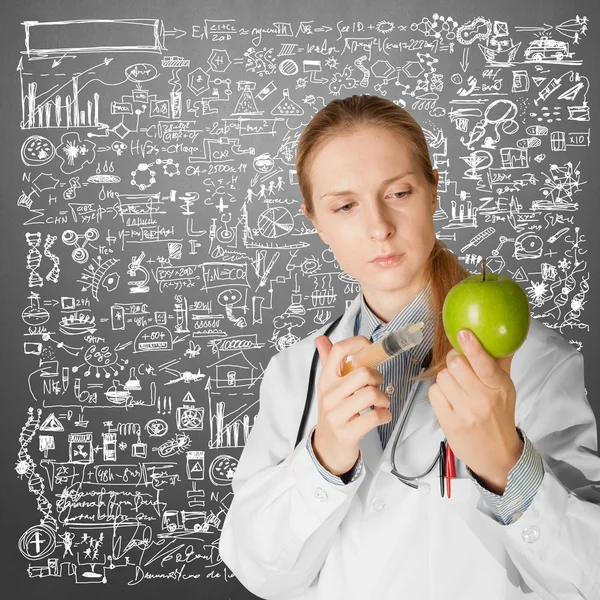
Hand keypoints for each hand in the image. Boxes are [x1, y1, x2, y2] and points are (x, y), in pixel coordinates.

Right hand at [312, 335, 391, 475]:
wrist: (326, 449)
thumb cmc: (334, 413)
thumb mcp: (328, 387)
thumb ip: (328, 362)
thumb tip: (321, 338)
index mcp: (326, 380)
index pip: (339, 351)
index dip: (358, 343)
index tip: (370, 347)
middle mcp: (329, 395)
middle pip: (363, 373)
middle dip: (378, 378)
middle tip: (378, 385)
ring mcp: (336, 414)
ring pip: (371, 394)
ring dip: (384, 399)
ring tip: (381, 403)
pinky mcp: (347, 432)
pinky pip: (375, 417)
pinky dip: (385, 415)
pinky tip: (381, 416)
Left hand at [428, 329, 523, 494]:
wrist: (498, 454)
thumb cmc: (500, 416)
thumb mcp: (506, 389)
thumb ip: (501, 362)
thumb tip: (503, 336)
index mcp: (499, 387)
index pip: (484, 364)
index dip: (472, 347)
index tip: (463, 333)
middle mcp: (482, 399)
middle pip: (455, 364)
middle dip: (454, 361)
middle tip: (458, 366)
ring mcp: (465, 412)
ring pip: (442, 377)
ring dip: (446, 378)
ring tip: (456, 387)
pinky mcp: (449, 422)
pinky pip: (433, 393)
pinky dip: (438, 392)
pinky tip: (448, 398)